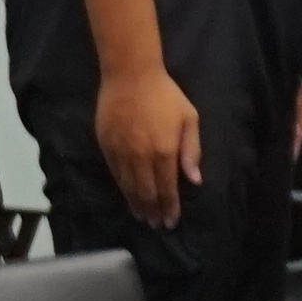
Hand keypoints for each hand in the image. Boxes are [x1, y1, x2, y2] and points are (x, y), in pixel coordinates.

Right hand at [97, 63, 204, 224]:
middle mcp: (142, 156)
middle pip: (147, 192)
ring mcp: (122, 152)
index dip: (170, 207)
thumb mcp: (189, 118)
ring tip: (143, 218)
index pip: (167, 188)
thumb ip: (191, 150)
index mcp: (165, 151)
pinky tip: (127, 196)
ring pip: (129, 187)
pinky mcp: (106, 146)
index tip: (171, 221)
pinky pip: (115, 174)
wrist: (130, 74)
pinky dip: (122, 188)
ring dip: (137, 205)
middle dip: (154, 211)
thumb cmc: (165, 94)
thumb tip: (194, 180)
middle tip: (157, 225)